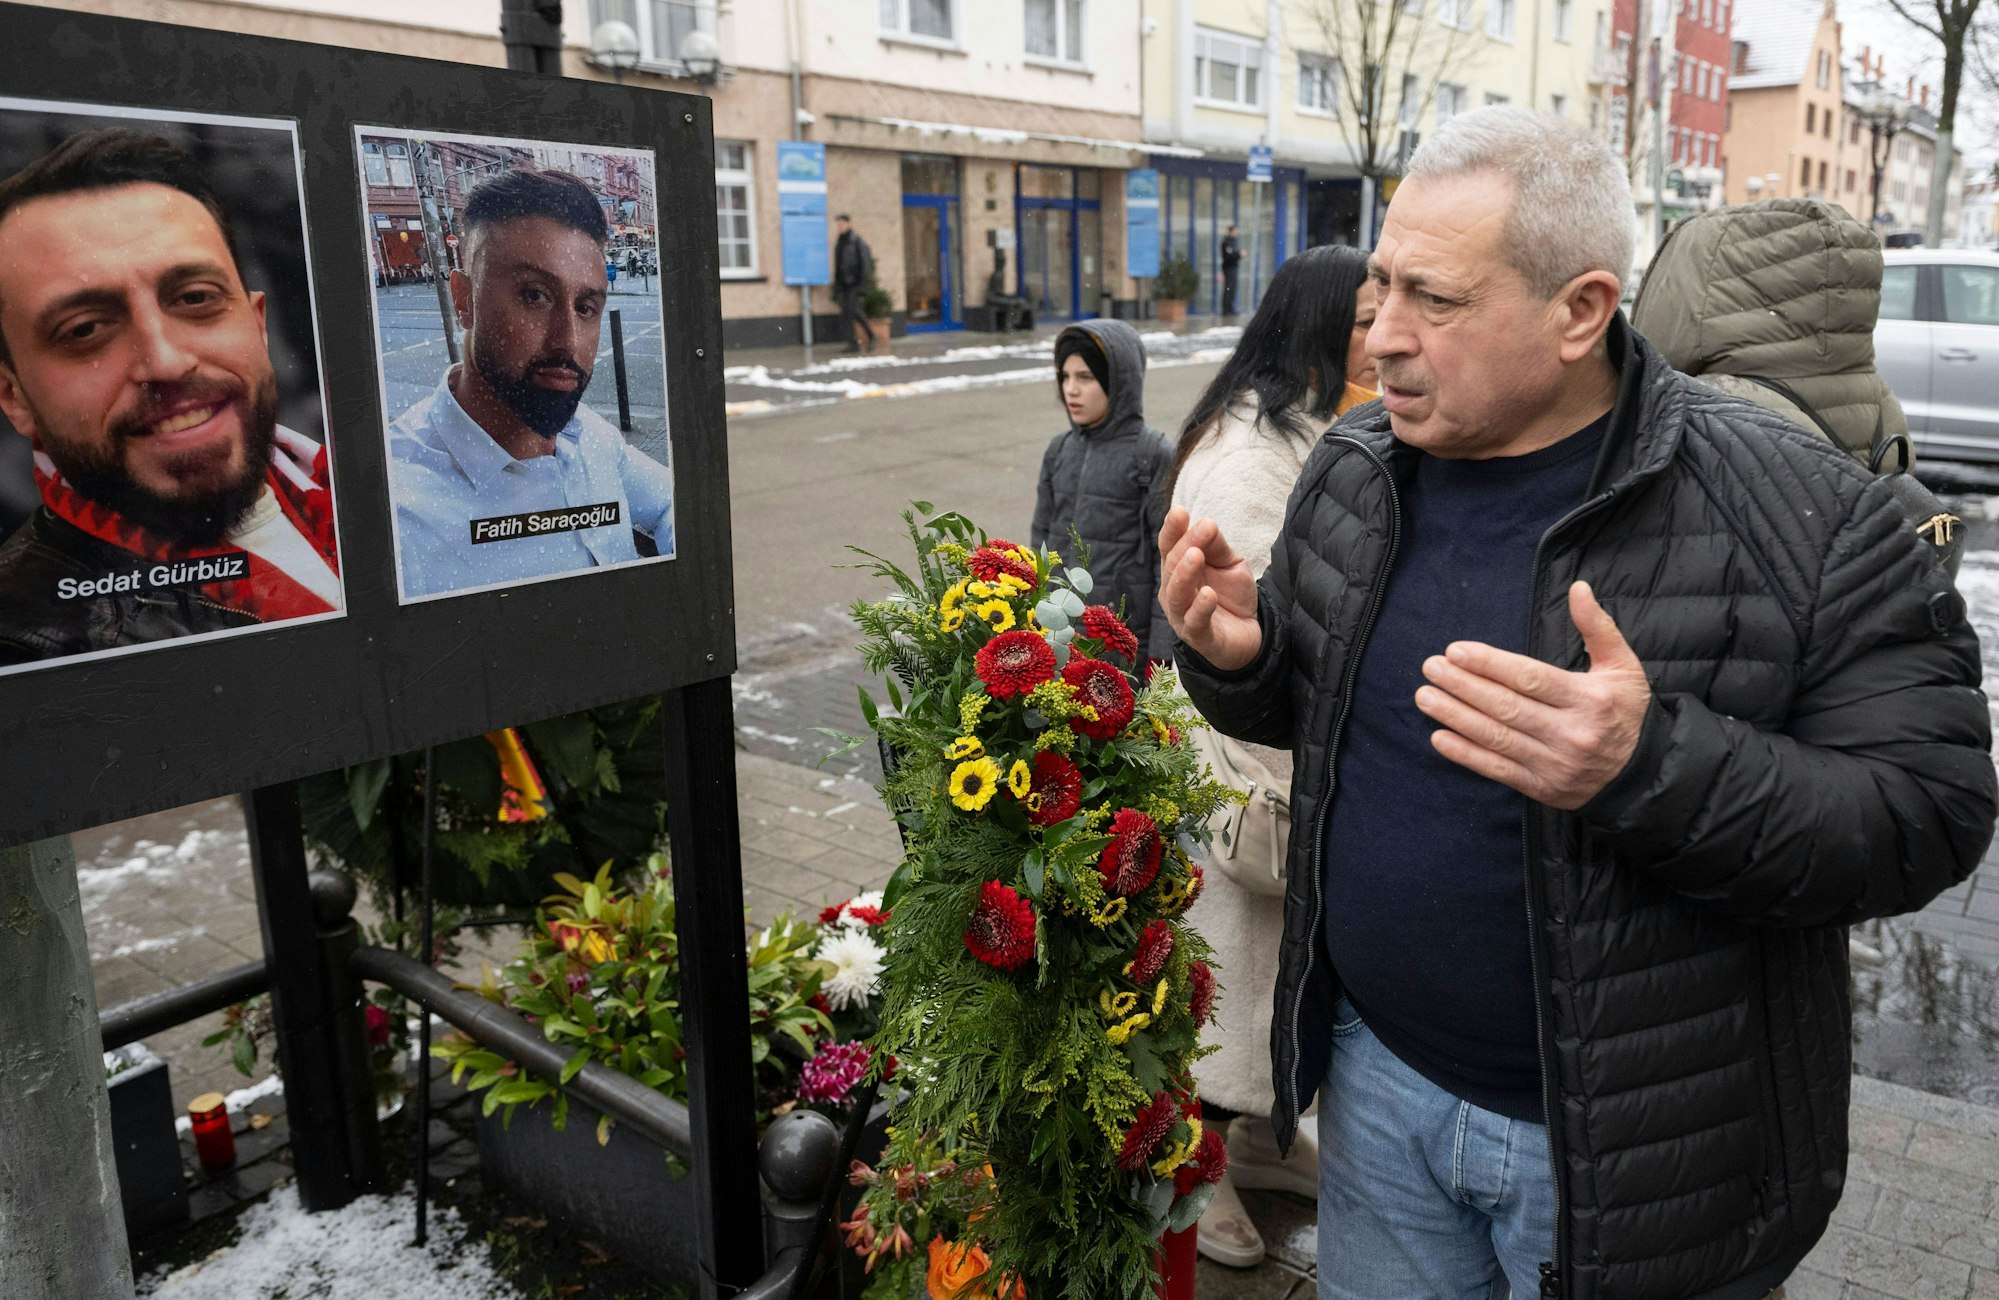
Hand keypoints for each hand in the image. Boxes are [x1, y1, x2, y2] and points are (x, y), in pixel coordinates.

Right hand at [1158, 506, 1262, 671]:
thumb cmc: (1230, 595)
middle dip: (1185, 545)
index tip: (1181, 511)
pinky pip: (1195, 622)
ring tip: (1196, 556)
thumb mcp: (1229, 563)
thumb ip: (1216, 546)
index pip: (1168, 546)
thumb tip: (1206, 523)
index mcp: (1177, 569)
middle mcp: (1173, 591)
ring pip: (1176, 594)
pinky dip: (1200, 608)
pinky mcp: (1199, 637)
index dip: (1172, 529)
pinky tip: (1208, 595)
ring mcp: (1182, 616)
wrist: (1249, 632)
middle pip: (1172, 566)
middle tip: (1203, 529)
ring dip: (1185, 574)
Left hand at [1413, 582, 1650, 810]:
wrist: (1644, 775)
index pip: (1530, 679)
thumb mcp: (1623, 667)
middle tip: (1431, 668)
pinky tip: (1439, 737)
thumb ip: (1598, 626)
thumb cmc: (1626, 712)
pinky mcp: (1542, 788)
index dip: (1490, 665)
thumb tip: (1579, 587)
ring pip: (1497, 738)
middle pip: (1507, 707)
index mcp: (1590, 699)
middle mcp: (1572, 733)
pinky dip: (1465, 754)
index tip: (1456, 650)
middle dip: (1463, 686)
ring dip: (1455, 716)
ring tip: (1425, 697)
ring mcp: (1555, 764)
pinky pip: (1497, 770)